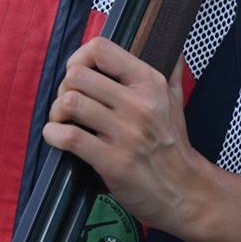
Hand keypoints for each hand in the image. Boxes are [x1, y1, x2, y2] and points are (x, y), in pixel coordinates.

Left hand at [41, 37, 202, 234]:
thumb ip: (171, 72)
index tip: (77, 73)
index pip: (101, 49)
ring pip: (70, 103)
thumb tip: (172, 49)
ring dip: (57, 112)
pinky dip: (54, 135)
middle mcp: (138, 104)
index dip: (79, 58)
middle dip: (64, 88)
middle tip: (69, 103)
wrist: (186, 192)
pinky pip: (70, 137)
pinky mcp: (113, 161)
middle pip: (77, 76)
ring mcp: (126, 133)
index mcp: (150, 83)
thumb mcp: (176, 101)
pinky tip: (58, 138)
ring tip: (63, 121)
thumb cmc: (173, 146)